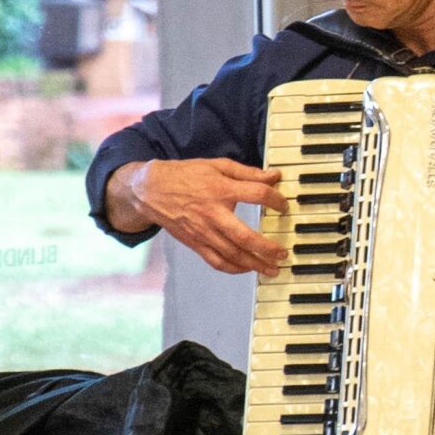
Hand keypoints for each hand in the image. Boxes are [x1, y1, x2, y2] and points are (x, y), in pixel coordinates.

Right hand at [109, 158, 288, 276]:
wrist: (151, 190)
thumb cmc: (185, 175)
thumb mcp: (217, 165)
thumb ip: (247, 172)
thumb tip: (273, 176)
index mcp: (220, 190)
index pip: (256, 195)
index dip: (275, 200)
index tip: (284, 205)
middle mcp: (212, 214)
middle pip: (245, 236)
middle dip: (268, 248)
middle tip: (283, 253)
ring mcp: (203, 232)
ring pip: (232, 254)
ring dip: (255, 264)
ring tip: (272, 269)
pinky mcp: (195, 243)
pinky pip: (216, 261)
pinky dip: (233, 268)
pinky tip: (247, 269)